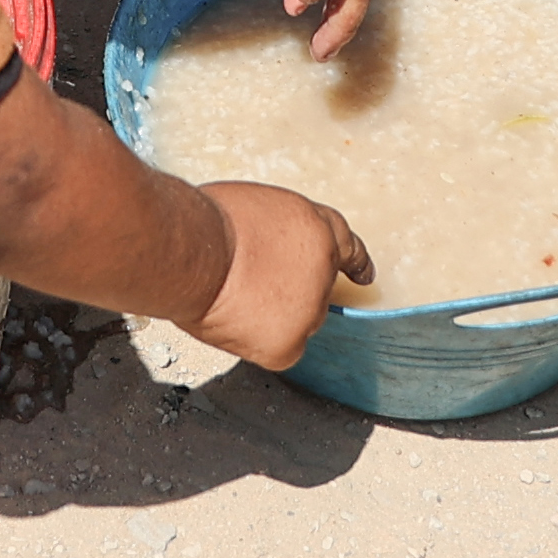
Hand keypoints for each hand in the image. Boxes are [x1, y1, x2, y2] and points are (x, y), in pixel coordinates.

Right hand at [181, 181, 373, 365]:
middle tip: (250, 282)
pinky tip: (237, 322)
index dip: (355, 262)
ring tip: (234, 297)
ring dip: (273, 316)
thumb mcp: (254, 207)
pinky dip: (259, 342)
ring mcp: (311, 308)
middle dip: (288, 291)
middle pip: (315, 291)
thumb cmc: (207, 224)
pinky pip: (281, 349)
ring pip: (297, 322)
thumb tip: (273, 255)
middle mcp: (324, 269)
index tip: (363, 274)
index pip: (347, 247)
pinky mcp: (291, 343)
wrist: (194, 253)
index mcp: (316, 228)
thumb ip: (278, 233)